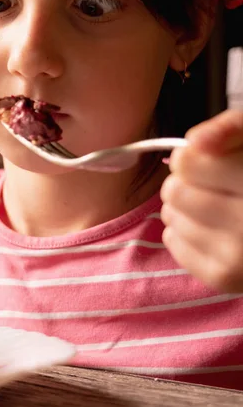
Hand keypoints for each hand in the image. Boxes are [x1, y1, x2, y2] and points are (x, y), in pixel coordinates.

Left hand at [161, 110, 242, 291]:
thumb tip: (195, 141)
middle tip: (211, 185)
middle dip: (186, 183)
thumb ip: (229, 127)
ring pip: (170, 216)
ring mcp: (237, 258)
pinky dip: (184, 232)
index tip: (208, 160)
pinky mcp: (223, 278)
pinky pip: (172, 242)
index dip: (191, 157)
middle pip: (174, 192)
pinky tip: (212, 229)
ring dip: (184, 208)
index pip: (186, 164)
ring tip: (214, 206)